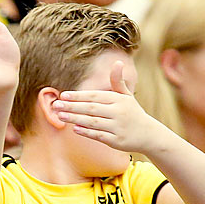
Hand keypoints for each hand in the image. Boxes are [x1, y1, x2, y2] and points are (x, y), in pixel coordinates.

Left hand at [51, 61, 165, 153]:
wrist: (148, 134)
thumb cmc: (132, 113)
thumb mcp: (127, 96)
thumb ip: (117, 81)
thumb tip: (118, 62)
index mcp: (118, 100)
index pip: (95, 96)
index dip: (78, 95)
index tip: (63, 95)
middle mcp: (118, 112)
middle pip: (91, 108)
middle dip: (72, 106)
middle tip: (55, 105)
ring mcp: (118, 127)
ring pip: (93, 122)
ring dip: (75, 118)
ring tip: (60, 115)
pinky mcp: (117, 140)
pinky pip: (99, 135)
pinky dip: (87, 132)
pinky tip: (75, 128)